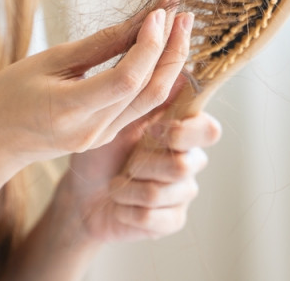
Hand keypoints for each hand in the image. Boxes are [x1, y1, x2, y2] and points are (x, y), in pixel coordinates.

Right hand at [0, 8, 192, 166]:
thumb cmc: (10, 95)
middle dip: (172, 51)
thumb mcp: (48, 62)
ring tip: (180, 26)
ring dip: (170, 63)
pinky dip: (155, 77)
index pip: (126, 80)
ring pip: (152, 101)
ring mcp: (102, 138)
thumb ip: (97, 46)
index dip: (148, 45)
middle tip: (183, 13)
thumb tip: (139, 21)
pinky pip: (140, 106)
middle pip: (149, 92)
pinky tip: (161, 51)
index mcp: (70, 110)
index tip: (158, 12)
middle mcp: (93, 130)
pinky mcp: (106, 136)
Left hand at [61, 95, 221, 242]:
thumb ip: (144, 97)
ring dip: (128, 187)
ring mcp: (183, 192)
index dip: (184, 132)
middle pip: (187, 164)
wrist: (81, 193)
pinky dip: (126, 209)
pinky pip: (152, 217)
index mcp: (182, 131)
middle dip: (147, 162)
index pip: (208, 130)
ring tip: (116, 181)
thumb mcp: (115, 119)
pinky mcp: (172, 219)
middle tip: (128, 161)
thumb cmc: (100, 150)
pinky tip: (119, 203)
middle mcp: (189, 160)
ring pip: (163, 191)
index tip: (153, 130)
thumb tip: (173, 70)